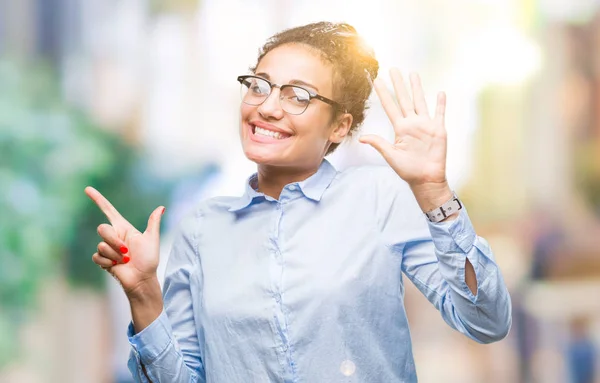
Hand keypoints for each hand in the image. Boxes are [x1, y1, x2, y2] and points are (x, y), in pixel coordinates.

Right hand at [85, 186, 164, 296]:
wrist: (143, 279)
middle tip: (127, 252)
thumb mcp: (152, 239)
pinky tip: (116, 266)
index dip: (98, 200)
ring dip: (115, 254)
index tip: (88, 189)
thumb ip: (153, 223)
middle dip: (114, 241)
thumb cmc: (149, 260)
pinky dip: (108, 262)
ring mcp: (107, 248)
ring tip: (126, 260)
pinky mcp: (102, 260)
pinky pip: (97, 256)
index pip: (108, 211)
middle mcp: (114, 236)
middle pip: (102, 229)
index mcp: (124, 228)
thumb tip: (161, 207)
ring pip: (101, 244)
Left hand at [359, 69, 446, 186]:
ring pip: (420, 101)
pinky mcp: (438, 129)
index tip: (377, 81)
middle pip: (404, 99)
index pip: (390, 107)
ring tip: (413, 74)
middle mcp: (412, 123)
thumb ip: (379, 143)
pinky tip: (440, 93)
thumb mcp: (390, 155)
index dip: (384, 94)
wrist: (426, 179)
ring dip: (417, 88)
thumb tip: (362, 138)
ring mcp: (425, 125)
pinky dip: (440, 103)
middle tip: (393, 69)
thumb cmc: (408, 170)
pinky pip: (439, 113)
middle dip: (399, 84)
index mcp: (400, 128)